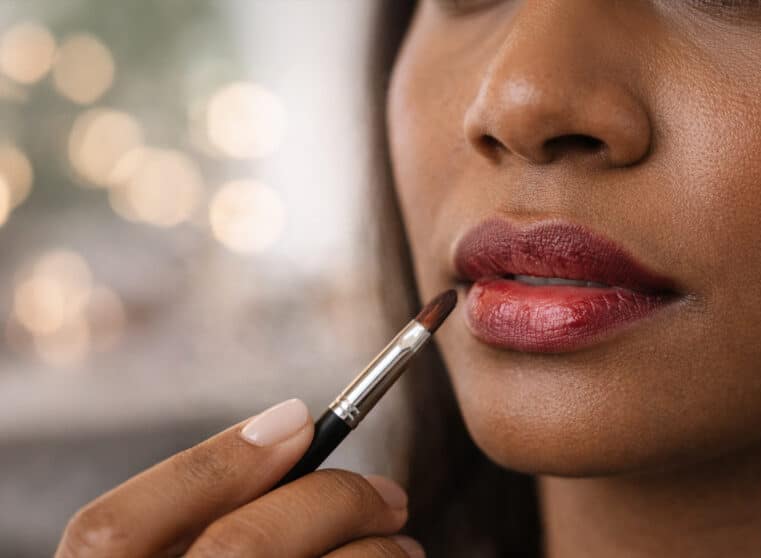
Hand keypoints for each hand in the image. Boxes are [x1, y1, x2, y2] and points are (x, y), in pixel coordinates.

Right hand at [55, 399, 423, 557]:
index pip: (111, 531)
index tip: (300, 416)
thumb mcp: (173, 548)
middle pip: (237, 548)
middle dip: (330, 504)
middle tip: (393, 497)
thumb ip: (196, 512)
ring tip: (402, 545)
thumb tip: (292, 425)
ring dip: (371, 549)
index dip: (210, 465)